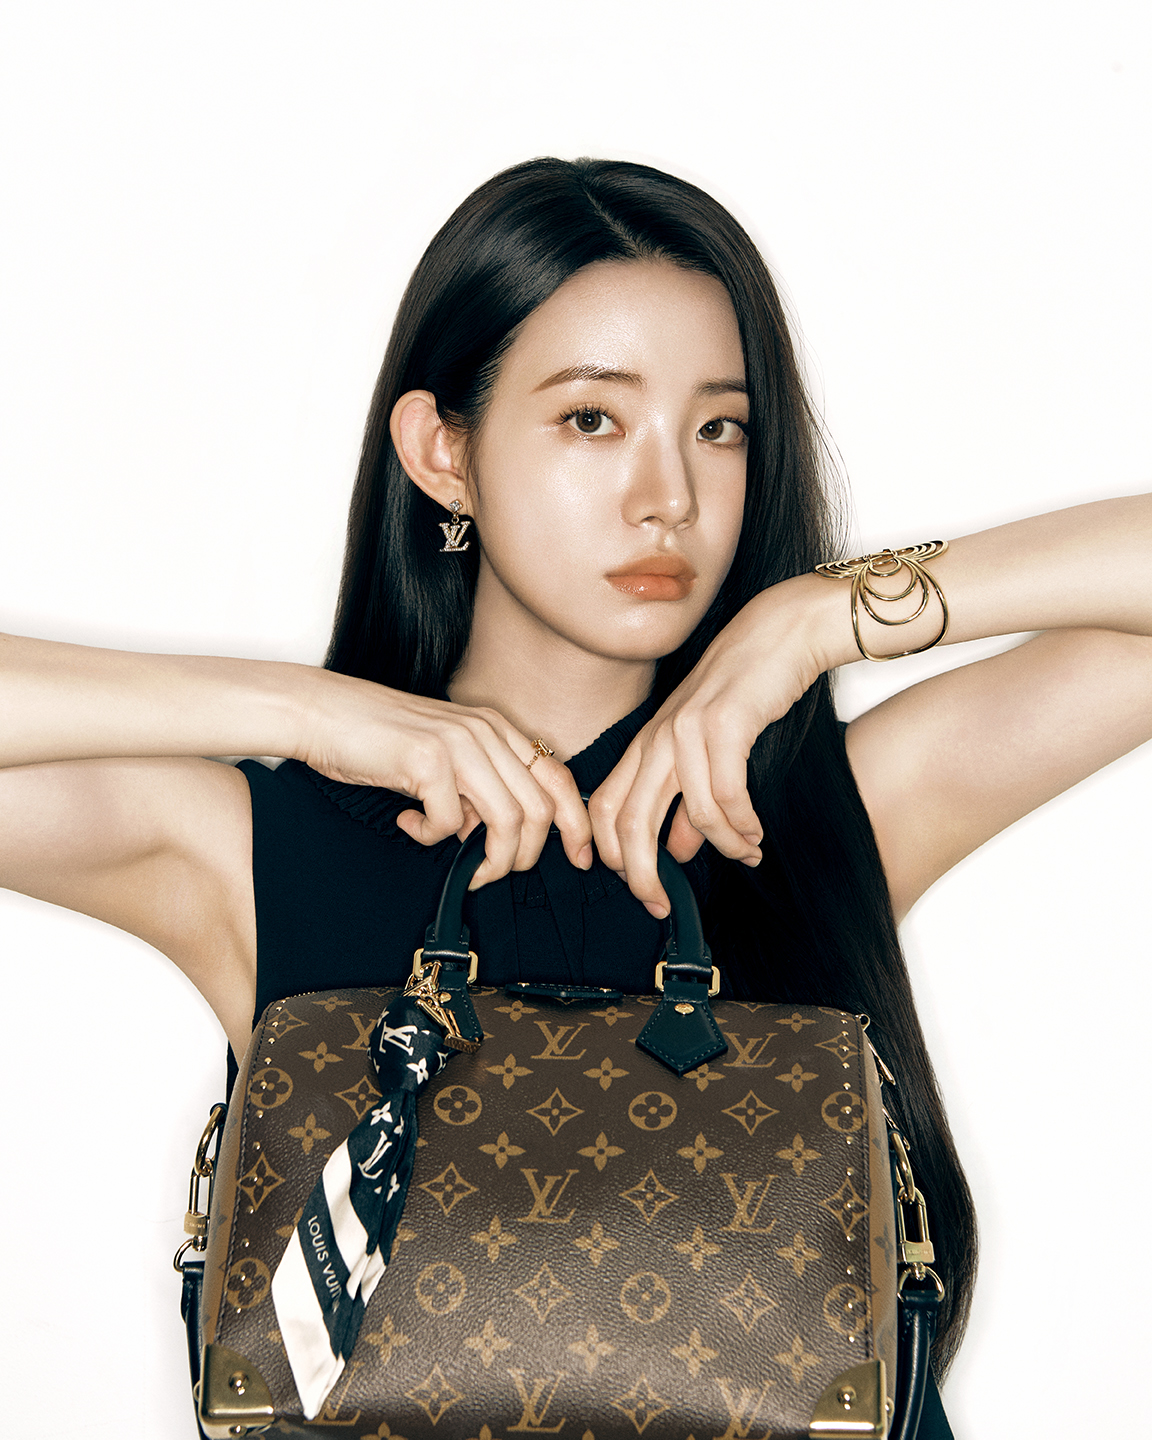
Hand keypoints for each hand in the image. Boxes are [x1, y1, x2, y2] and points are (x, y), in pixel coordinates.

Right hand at [299, 675, 591, 887]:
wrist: (324, 713)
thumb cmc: (378, 738)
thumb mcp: (445, 755)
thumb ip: (478, 787)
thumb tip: (494, 834)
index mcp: (496, 728)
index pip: (560, 778)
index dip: (578, 824)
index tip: (580, 859)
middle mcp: (486, 731)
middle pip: (540, 810)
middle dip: (524, 856)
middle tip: (491, 872)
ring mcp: (459, 743)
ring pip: (508, 822)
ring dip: (488, 859)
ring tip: (461, 864)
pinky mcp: (428, 760)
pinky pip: (449, 824)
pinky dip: (430, 837)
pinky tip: (409, 823)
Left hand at [589, 575, 836, 915]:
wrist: (781, 634)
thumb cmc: (746, 691)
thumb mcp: (708, 748)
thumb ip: (688, 801)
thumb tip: (677, 851)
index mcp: (646, 743)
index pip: (604, 807)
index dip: (610, 854)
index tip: (636, 889)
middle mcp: (657, 737)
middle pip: (628, 821)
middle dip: (641, 875)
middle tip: (661, 907)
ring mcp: (686, 729)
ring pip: (690, 814)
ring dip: (721, 847)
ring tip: (747, 854)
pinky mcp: (724, 724)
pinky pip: (726, 795)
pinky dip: (741, 825)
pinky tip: (755, 834)